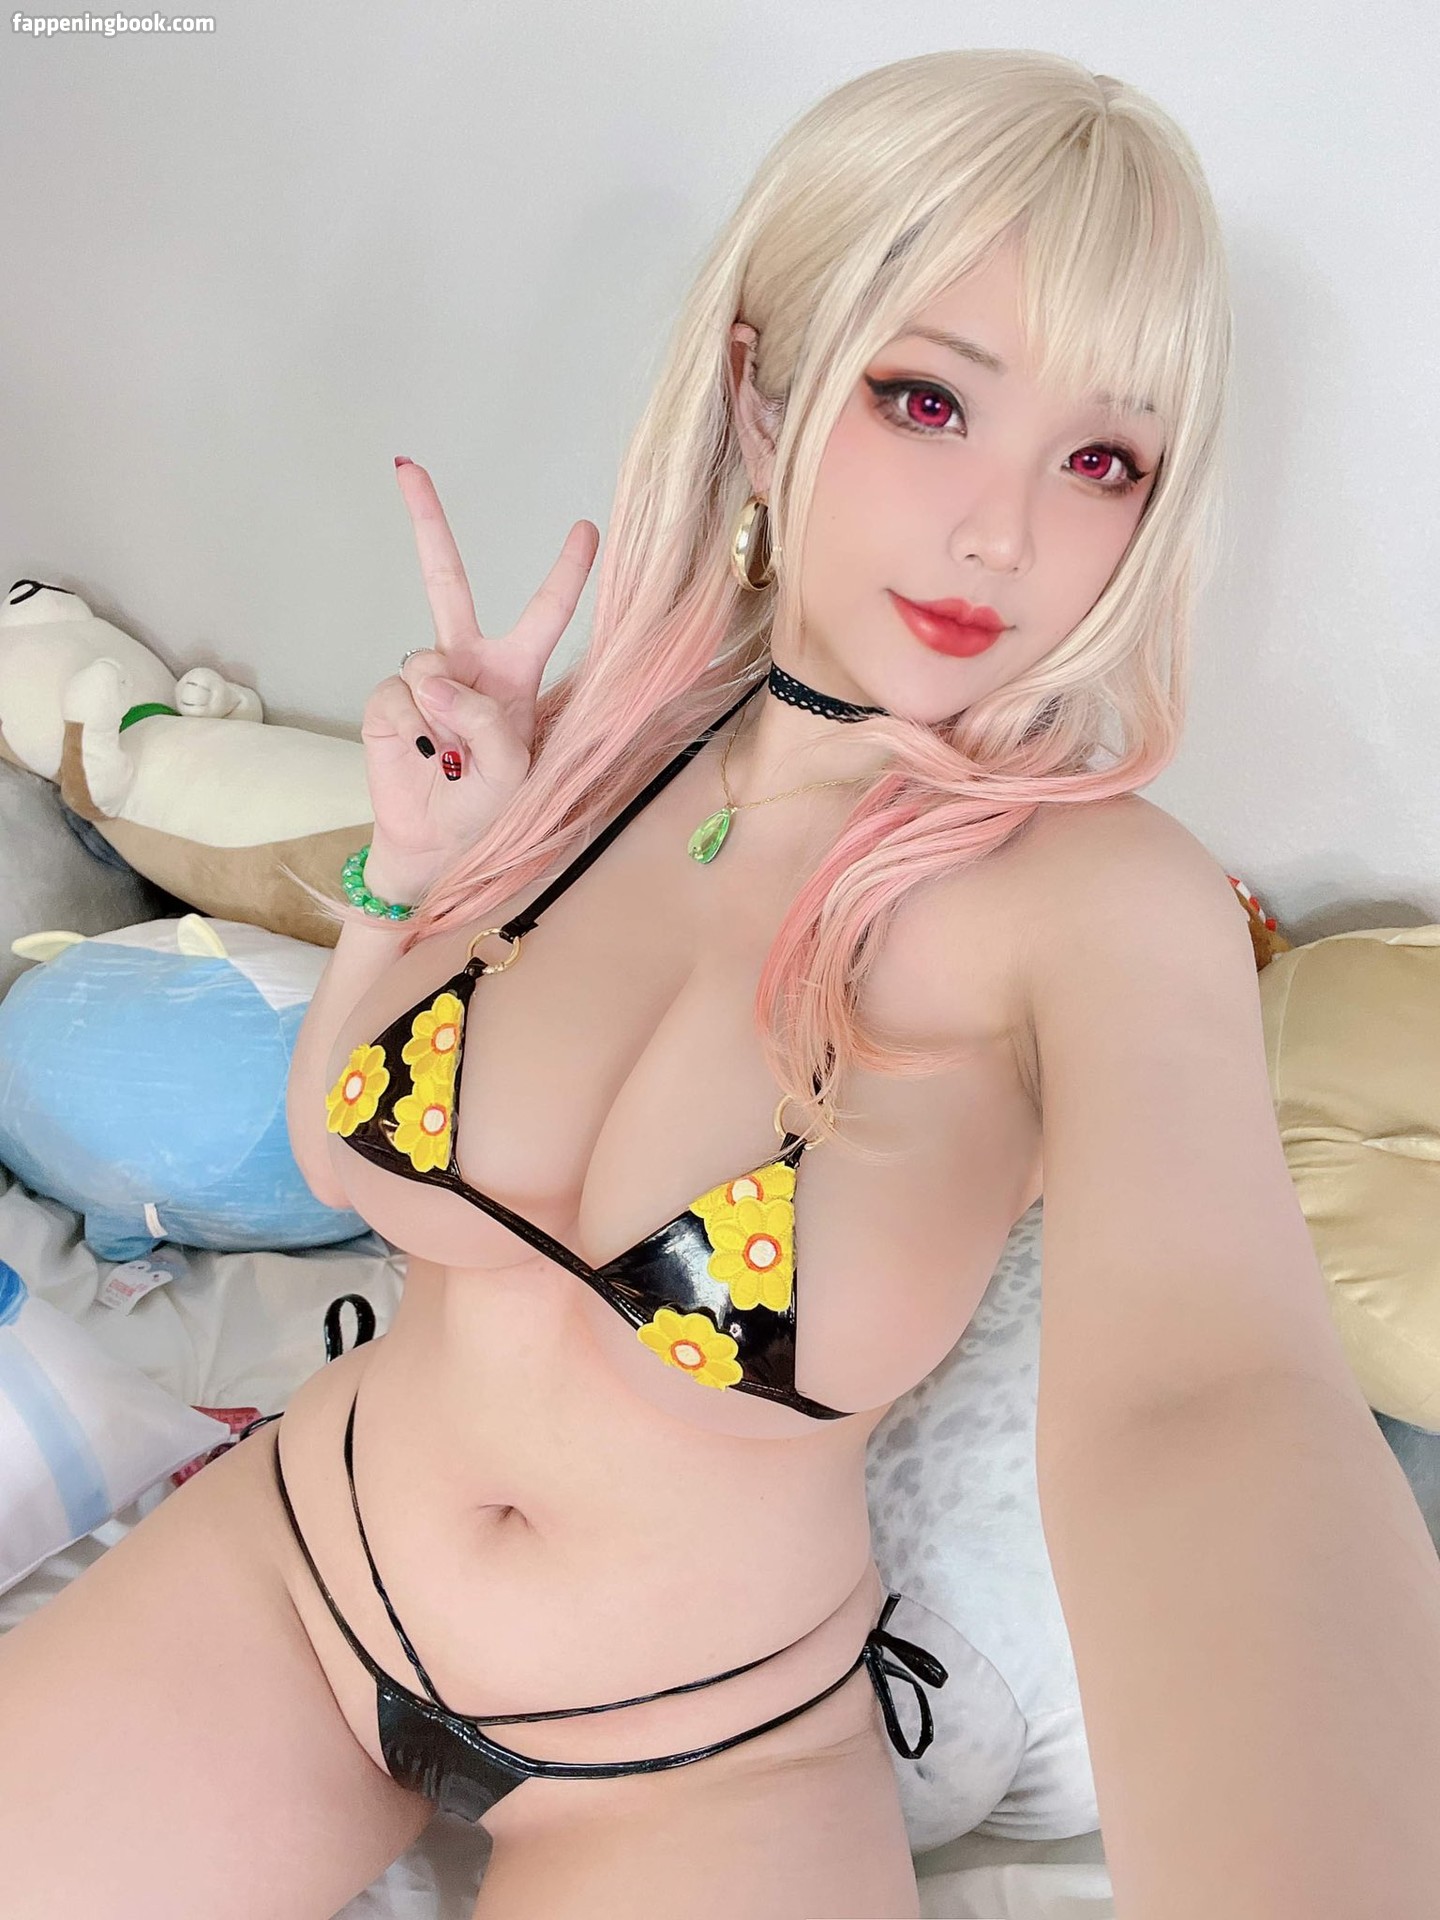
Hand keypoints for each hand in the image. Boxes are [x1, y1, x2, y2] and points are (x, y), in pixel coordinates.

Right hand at [360, 458, 598, 892]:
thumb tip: (427, 675)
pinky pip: (397, 698)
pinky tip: (423, 758)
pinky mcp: (387, 702)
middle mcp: (468, 665)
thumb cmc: (488, 813)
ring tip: (454, 761)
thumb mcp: (514, 771)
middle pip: (447, 582)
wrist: (434, 847)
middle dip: (427, 523)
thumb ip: (483, 719)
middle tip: (407, 468)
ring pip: (425, 662)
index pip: (544, 614)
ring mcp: (423, 680)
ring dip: (443, 716)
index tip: (586, 529)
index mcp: (515, 675)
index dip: (566, 573)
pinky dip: (412, 732)